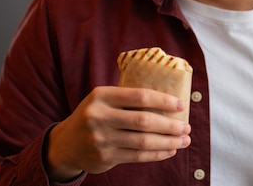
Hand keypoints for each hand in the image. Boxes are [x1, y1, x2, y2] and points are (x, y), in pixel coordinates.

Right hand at [45, 86, 191, 180]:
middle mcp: (99, 116)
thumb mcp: (102, 100)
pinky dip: (157, 153)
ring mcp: (101, 139)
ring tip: (183, 140)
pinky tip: (169, 150)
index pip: (140, 96)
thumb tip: (167, 100)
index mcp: (101, 95)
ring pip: (143, 141)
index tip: (181, 105)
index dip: (163, 100)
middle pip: (144, 121)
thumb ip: (126, 98)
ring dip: (168, 142)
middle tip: (187, 127)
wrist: (65, 144)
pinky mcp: (104, 157)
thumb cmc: (93, 115)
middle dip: (170, 125)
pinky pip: (137, 156)